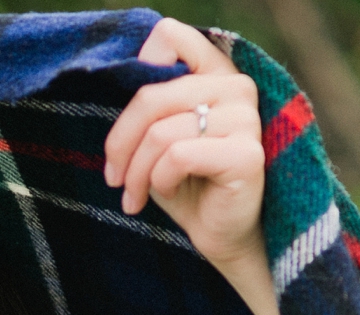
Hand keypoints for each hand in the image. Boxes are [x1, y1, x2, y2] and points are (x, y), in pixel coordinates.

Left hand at [103, 18, 266, 270]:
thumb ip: (147, 105)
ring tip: (134, 196)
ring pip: (161, 131)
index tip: (127, 124)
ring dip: (136, 172)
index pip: (169, 35)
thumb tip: (112, 80)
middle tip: (114, 178)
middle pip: (152, 94)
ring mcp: (247, 118)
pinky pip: (179, 155)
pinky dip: (160, 180)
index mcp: (215, 71)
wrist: (220, 234)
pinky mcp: (247, 154)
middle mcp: (236, 86)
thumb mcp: (158, 137)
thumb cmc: (186, 184)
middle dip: (121, 143)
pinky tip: (164, 194)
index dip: (137, 71)